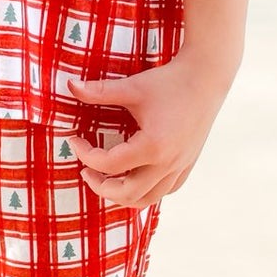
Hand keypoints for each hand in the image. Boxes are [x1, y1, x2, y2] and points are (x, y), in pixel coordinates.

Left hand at [63, 53, 234, 208]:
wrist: (206, 77)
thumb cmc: (169, 81)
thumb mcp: (132, 86)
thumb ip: (99, 91)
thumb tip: (69, 87)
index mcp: (153, 146)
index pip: (109, 165)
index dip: (85, 155)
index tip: (75, 140)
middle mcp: (168, 163)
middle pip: (127, 194)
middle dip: (100, 186)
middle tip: (85, 170)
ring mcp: (180, 167)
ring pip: (147, 199)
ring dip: (122, 194)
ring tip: (105, 179)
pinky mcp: (187, 165)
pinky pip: (164, 191)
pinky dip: (145, 191)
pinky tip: (133, 176)